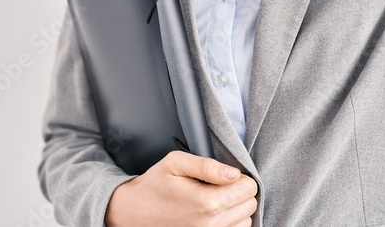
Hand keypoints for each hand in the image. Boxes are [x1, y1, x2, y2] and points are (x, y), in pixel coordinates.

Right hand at [105, 151, 257, 226]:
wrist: (135, 212)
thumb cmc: (155, 185)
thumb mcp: (176, 163)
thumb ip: (207, 165)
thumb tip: (234, 173)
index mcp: (206, 202)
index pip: (249, 188)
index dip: (240, 178)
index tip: (225, 176)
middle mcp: (211, 225)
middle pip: (250, 205)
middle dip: (239, 193)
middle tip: (219, 187)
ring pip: (246, 221)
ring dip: (236, 209)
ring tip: (215, 200)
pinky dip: (230, 222)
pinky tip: (215, 214)